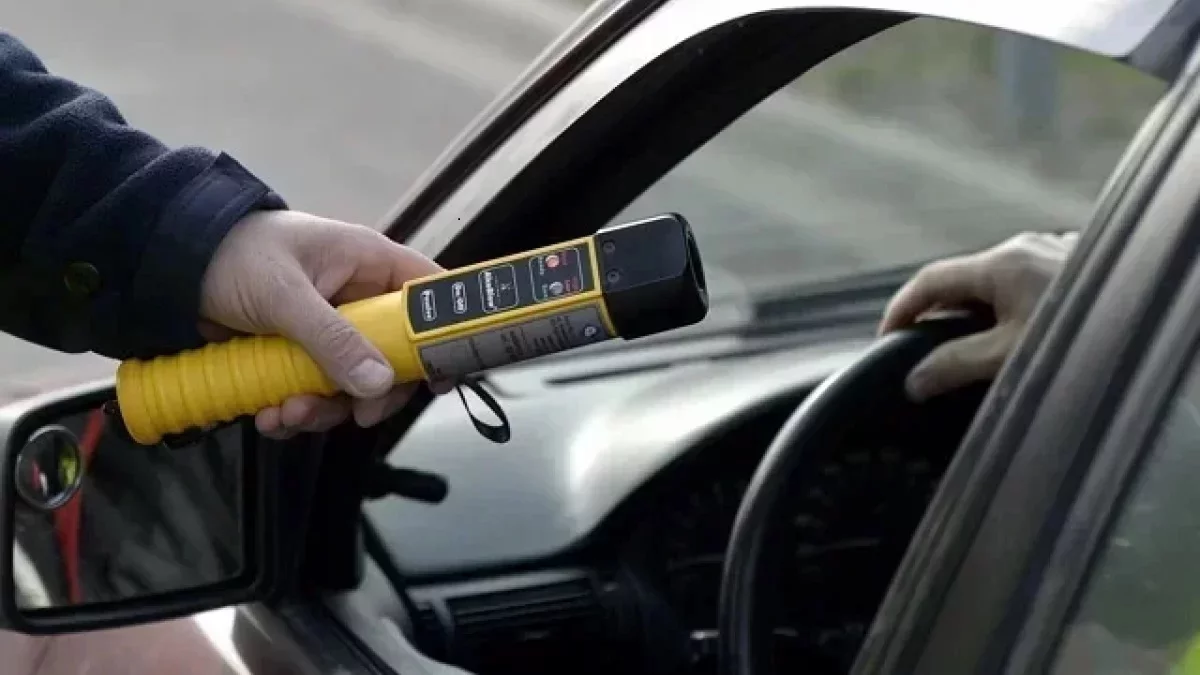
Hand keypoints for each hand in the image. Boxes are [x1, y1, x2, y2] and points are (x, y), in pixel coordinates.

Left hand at [198, 210, 445, 438]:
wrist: (167, 264)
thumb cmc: (231, 255)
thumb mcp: (284, 295)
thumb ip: (332, 339)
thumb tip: (378, 383)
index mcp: (367, 263)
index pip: (426, 297)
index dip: (440, 336)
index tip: (437, 380)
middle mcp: (356, 297)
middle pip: (392, 354)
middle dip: (370, 392)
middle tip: (355, 416)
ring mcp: (328, 328)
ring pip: (351, 381)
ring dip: (322, 408)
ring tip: (285, 415)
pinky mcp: (298, 352)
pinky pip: (314, 389)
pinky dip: (294, 409)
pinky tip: (268, 413)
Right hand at [878, 231, 1077, 400]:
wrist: (1162, 324)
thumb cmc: (1087, 340)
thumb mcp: (1010, 359)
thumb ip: (955, 366)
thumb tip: (914, 381)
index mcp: (1001, 263)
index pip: (929, 281)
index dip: (901, 310)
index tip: (886, 340)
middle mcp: (1026, 247)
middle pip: (964, 280)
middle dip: (940, 315)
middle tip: (925, 352)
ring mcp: (1056, 253)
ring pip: (1000, 283)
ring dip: (979, 313)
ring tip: (973, 351)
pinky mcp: (1080, 267)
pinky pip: (1030, 285)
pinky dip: (1013, 309)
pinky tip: (1024, 338)